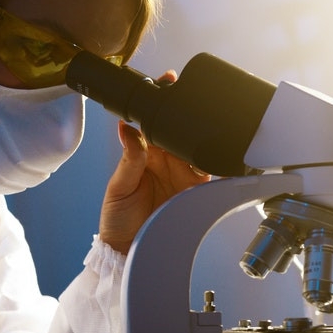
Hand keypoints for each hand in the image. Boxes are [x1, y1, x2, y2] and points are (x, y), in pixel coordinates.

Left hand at [99, 71, 210, 253]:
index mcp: (144, 154)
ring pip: (196, 147)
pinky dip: (215, 161)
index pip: (154, 123)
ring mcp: (181, 174)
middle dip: (186, 113)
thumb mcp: (118, 187)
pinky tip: (216, 151)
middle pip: (179, 131)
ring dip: (200, 135)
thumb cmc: (117, 219)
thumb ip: (128, 159)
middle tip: (192, 96)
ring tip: (204, 122)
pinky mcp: (195, 190)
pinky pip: (209, 171)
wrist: (128, 250)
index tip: (168, 83)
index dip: (161, 104)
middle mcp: (165, 161)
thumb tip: (126, 128)